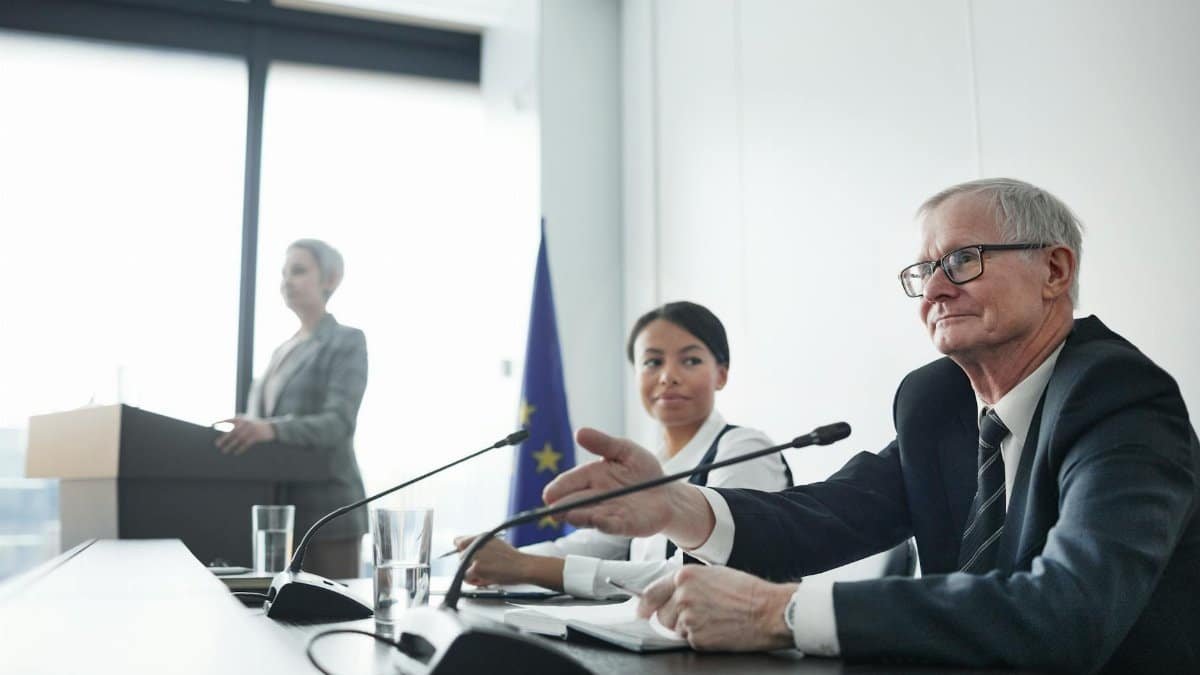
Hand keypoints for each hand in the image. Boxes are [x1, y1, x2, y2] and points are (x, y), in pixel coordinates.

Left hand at [215, 417, 275, 454]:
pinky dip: (240, 448)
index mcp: (242, 418)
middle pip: (232, 432)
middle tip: (216, 444)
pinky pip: (246, 444)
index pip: (229, 420)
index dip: (220, 422)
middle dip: (223, 438)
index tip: (212, 425)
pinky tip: (236, 452)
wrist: (271, 428)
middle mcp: (245, 423)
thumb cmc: (255, 425)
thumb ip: (237, 423)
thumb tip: (223, 430)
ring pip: (238, 439)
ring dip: (230, 446)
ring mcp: (250, 430)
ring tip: (224, 451)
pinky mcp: (256, 436)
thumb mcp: (246, 421)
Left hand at [454, 534, 563, 590]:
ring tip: (485, 575)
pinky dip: (474, 581)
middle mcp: (477, 543)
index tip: (465, 557)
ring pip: (462, 567)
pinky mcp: (476, 567)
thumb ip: (480, 546)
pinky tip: (485, 579)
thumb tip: (466, 551)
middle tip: (480, 570)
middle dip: (467, 564)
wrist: (523, 566)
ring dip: (470, 573)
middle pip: (460, 556)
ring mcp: (475, 555)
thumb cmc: (513, 559)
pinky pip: (466, 577)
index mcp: (482, 536)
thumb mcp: (496, 544)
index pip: (459, 541)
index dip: (461, 550)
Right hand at [543, 428, 715, 546]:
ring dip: (579, 517)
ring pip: (589, 515)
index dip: (559, 488)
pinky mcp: (624, 526)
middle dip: (563, 506)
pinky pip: (612, 526)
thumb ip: (603, 443)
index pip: (571, 481)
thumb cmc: (644, 471)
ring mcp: (609, 513)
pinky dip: (604, 524)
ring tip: (569, 516)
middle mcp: (597, 496)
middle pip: (576, 501)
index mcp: (593, 476)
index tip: (548, 494)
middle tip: (553, 510)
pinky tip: (598, 521)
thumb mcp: (626, 450)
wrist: (668, 493)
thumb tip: (579, 432)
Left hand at [638, 566, 796, 651]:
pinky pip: (690, 641)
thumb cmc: (746, 591)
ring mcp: (689, 619)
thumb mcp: (713, 574)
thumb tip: (671, 594)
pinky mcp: (697, 639)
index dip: (644, 604)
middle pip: (661, 615)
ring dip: (687, 628)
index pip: (651, 593)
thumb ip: (687, 583)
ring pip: (675, 629)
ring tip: (712, 619)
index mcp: (684, 577)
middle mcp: (682, 597)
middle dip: (673, 617)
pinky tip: (717, 628)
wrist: (768, 611)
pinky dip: (700, 638)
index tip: (641, 610)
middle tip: (696, 614)